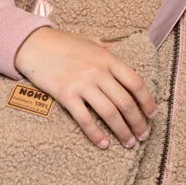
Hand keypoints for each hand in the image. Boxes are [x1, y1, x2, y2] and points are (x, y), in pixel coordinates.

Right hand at [14, 27, 157, 149]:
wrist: (33, 43)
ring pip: (109, 113)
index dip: (147, 101)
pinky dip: (96, 134)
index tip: (152, 114)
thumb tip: (124, 44)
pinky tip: (103, 144)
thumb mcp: (91, 40)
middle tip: (143, 135)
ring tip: (129, 143)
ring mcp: (82, 84)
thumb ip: (108, 46)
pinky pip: (85, 119)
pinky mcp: (65, 95)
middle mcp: (98, 72)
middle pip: (125, 102)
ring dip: (122, 131)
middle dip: (137, 122)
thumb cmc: (63, 42)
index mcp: (108, 59)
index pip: (135, 83)